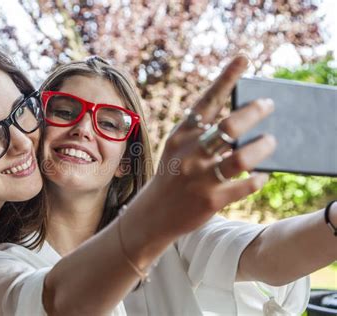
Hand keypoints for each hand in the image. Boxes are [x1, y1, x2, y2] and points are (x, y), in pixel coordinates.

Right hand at [151, 55, 275, 234]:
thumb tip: (239, 121)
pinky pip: (246, 185)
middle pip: (229, 126)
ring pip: (242, 157)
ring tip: (270, 141)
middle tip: (268, 105)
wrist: (154, 214)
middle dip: (255, 111)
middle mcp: (190, 154)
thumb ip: (200, 134)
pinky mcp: (211, 200)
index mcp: (181, 136)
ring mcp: (200, 178)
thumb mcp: (178, 149)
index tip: (243, 58)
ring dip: (263, 147)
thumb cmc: (172, 176)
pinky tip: (262, 175)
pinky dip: (260, 178)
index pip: (206, 101)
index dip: (226, 78)